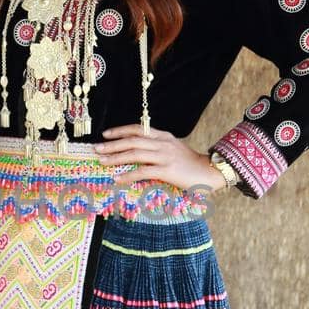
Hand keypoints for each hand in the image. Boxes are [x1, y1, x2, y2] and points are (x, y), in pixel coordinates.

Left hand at [96, 124, 225, 193]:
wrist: (211, 172)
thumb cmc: (191, 165)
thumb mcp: (174, 150)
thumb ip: (158, 149)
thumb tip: (138, 154)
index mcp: (164, 136)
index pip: (138, 129)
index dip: (120, 130)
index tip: (106, 134)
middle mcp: (163, 143)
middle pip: (133, 141)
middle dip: (113, 144)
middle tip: (97, 148)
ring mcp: (165, 156)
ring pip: (135, 154)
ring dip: (116, 157)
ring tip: (102, 161)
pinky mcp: (167, 171)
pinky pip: (143, 172)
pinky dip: (128, 176)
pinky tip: (118, 179)